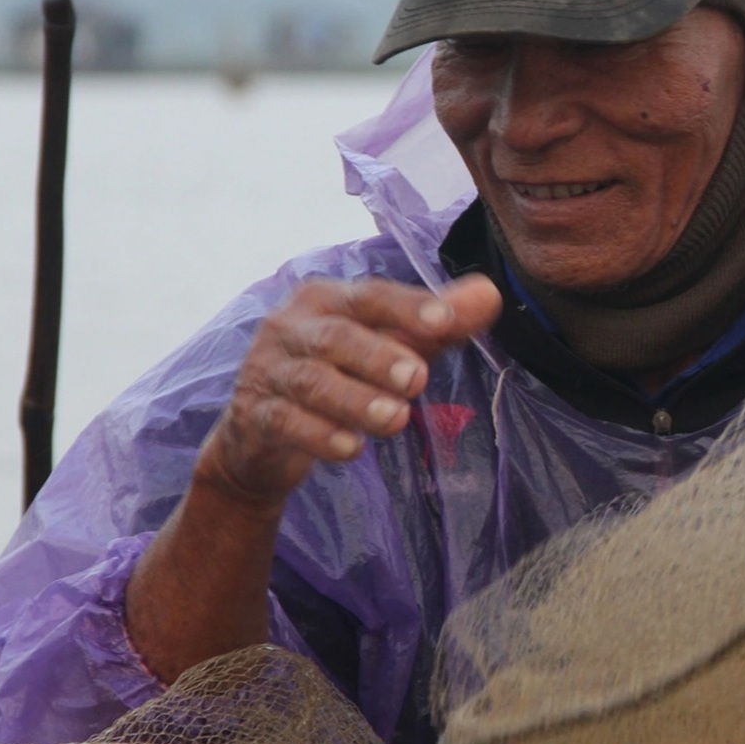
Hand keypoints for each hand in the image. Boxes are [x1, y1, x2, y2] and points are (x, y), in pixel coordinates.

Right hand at [192, 274, 500, 512]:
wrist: (264, 432)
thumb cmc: (341, 372)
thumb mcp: (391, 345)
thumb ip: (438, 324)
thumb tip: (490, 295)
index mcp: (327, 300)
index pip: (370, 296)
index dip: (407, 306)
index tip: (445, 321)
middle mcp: (291, 326)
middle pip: (336, 337)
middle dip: (379, 356)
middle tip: (418, 379)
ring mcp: (268, 370)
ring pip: (310, 381)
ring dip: (355, 400)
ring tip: (396, 420)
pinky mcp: (254, 414)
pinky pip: (284, 421)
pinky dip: (319, 435)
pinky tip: (351, 449)